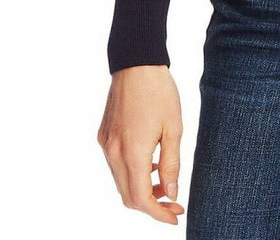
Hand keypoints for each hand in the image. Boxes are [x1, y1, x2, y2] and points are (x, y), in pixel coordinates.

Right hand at [97, 64, 184, 222]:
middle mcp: (113, 153)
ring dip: (141, 188)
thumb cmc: (159, 92)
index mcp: (132, 153)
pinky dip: (132, 172)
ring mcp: (106, 144)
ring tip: (165, 182)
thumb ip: (171, 164)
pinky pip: (116, 165)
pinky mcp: (104, 135)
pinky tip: (151, 162)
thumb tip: (171, 192)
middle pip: (128, 196)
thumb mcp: (174, 128)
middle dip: (151, 205)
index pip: (141, 199)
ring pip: (121, 182)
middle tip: (174, 202)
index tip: (175, 216)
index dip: (158, 213)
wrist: (136, 63)